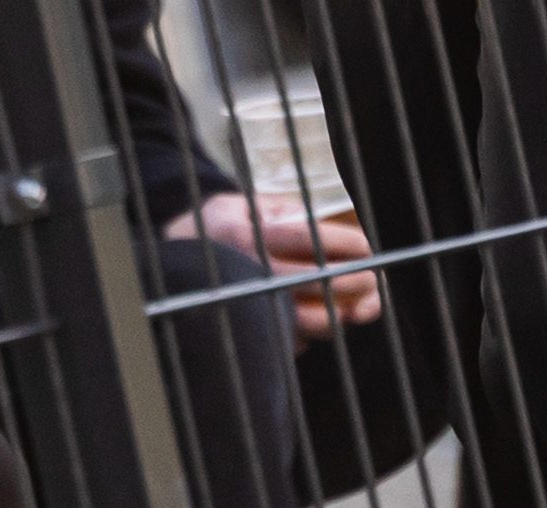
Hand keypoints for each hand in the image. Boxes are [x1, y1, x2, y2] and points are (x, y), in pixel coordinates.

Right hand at [166, 192, 382, 348]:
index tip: (366, 245)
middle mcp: (249, 273)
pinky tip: (329, 318)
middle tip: (373, 279)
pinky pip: (296, 341)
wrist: (173, 264)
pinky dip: (318, 332)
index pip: (310, 239)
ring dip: (345, 315)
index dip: (345, 243)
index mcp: (248, 235)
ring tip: (364, 306)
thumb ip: (285, 210)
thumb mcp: (244, 204)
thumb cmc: (219, 227)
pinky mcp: (252, 334)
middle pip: (317, 283)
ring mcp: (251, 308)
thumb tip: (330, 228)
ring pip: (311, 321)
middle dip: (355, 281)